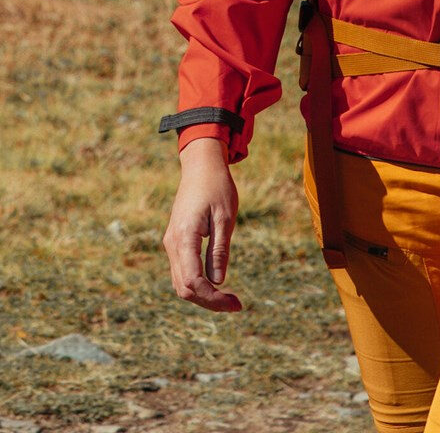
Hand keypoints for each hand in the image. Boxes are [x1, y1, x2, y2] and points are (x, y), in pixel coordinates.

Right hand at [162, 137, 242, 311]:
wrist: (201, 166)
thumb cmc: (217, 188)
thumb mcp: (225, 217)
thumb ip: (219, 250)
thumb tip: (217, 282)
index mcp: (184, 237)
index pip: (193, 282)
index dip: (213, 298)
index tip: (235, 303)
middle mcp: (172, 244)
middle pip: (184, 288)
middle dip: (208, 301)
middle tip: (236, 304)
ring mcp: (171, 243)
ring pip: (180, 282)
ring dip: (202, 294)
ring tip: (228, 298)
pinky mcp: (175, 241)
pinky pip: (182, 271)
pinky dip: (197, 283)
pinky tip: (216, 284)